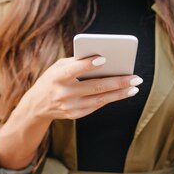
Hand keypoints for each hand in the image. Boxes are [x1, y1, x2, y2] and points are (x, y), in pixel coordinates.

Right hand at [22, 56, 141, 120]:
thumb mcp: (58, 67)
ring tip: (135, 87)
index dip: (88, 65)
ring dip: (119, 93)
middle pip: (94, 87)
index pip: (73, 70)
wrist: (37, 105)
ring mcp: (69, 107)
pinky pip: (96, 106)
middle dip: (117, 82)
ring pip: (100, 100)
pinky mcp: (75, 115)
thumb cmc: (52, 79)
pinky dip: (110, 98)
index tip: (105, 59)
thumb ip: (77, 62)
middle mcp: (63, 93)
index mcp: (57, 77)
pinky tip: (122, 93)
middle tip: (135, 78)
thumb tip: (104, 59)